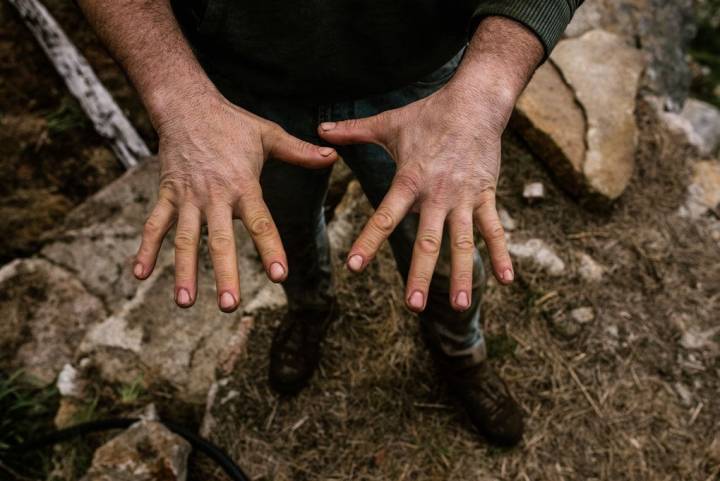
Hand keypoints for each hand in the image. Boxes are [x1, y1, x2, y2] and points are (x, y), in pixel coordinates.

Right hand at [133, 93, 336, 311]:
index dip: (270, 248)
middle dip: (225, 273)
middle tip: (230, 305)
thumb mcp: (269, 134)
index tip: (279, 275)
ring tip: (185, 302)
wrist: (186, 105)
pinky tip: (139, 275)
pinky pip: (155, 224)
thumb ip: (300, 152)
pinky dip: (145, 248)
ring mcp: (188, 197)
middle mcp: (215, 196)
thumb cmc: (232, 122)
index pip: (260, 222)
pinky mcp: (167, 194)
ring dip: (184, 271)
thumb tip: (333, 156)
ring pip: (185, 239)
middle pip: (220, 240)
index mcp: (243, 185)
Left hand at [318, 83, 513, 312]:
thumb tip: (319, 128)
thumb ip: (352, 131)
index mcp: (410, 179)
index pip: (385, 215)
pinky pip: (494, 228)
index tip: (354, 266)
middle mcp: (437, 193)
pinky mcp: (485, 195)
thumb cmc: (428, 113)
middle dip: (421, 274)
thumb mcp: (388, 123)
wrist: (475, 101)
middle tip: (413, 305)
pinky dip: (501, 254)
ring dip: (462, 274)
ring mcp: (464, 197)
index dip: (369, 240)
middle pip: (428, 240)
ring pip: (463, 242)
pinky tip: (507, 280)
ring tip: (460, 306)